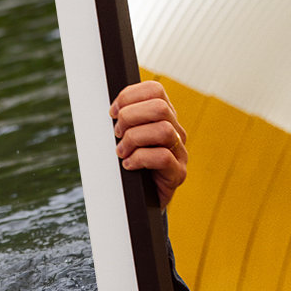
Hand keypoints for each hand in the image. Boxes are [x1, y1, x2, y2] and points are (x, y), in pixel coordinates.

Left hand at [110, 81, 187, 207]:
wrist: (140, 200)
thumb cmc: (130, 165)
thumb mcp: (124, 137)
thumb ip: (122, 120)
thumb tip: (110, 110)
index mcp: (163, 117)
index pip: (155, 90)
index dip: (129, 96)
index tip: (112, 112)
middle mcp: (176, 131)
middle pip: (160, 107)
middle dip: (130, 117)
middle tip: (117, 134)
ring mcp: (180, 152)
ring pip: (163, 130)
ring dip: (134, 139)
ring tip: (121, 152)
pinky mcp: (178, 173)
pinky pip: (163, 157)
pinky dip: (139, 159)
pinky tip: (128, 165)